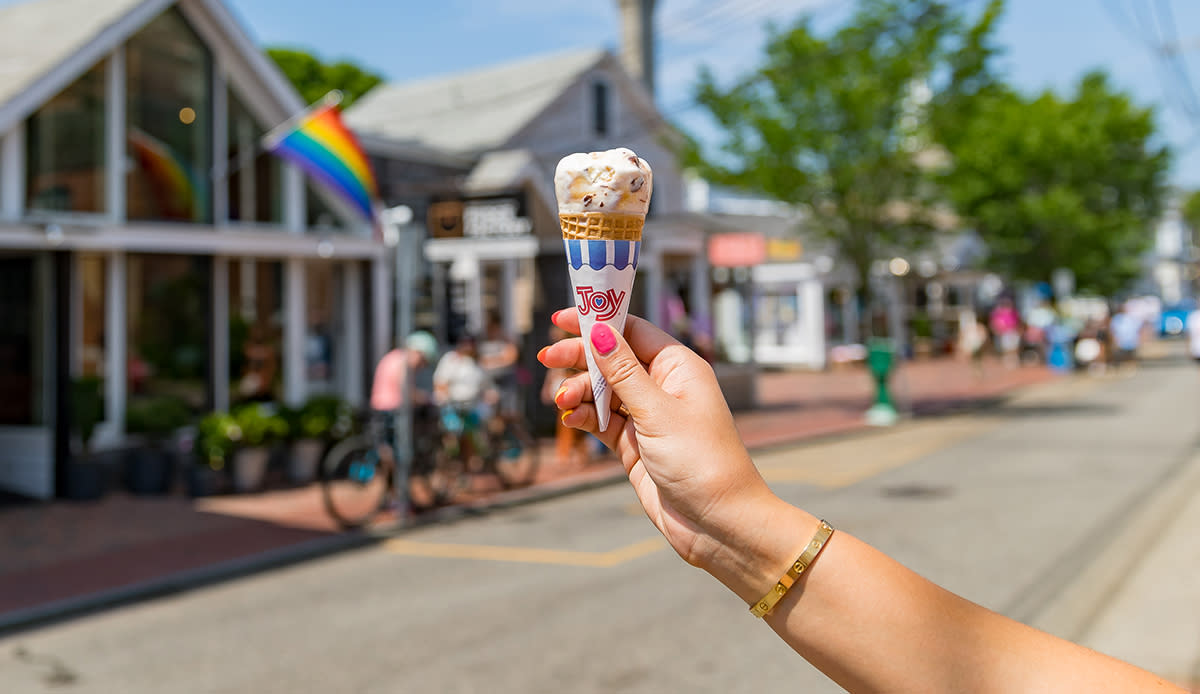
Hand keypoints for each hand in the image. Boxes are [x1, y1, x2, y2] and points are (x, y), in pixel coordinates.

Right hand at [537, 309, 784, 583]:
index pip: (632, 331)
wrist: (718, 523)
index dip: (598, 322)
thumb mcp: (658, 412)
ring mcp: (648, 417)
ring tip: (560, 401)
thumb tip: (600, 332)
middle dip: (580, 357)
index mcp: (679, 367)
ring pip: (603, 391)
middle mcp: (664, 387)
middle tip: (548, 357)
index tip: (562, 319)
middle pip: (613, 359)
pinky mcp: (635, 444)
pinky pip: (602, 420)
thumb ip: (624, 373)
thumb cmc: (702, 462)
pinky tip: (571, 419)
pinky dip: (585, 417)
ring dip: (579, 391)